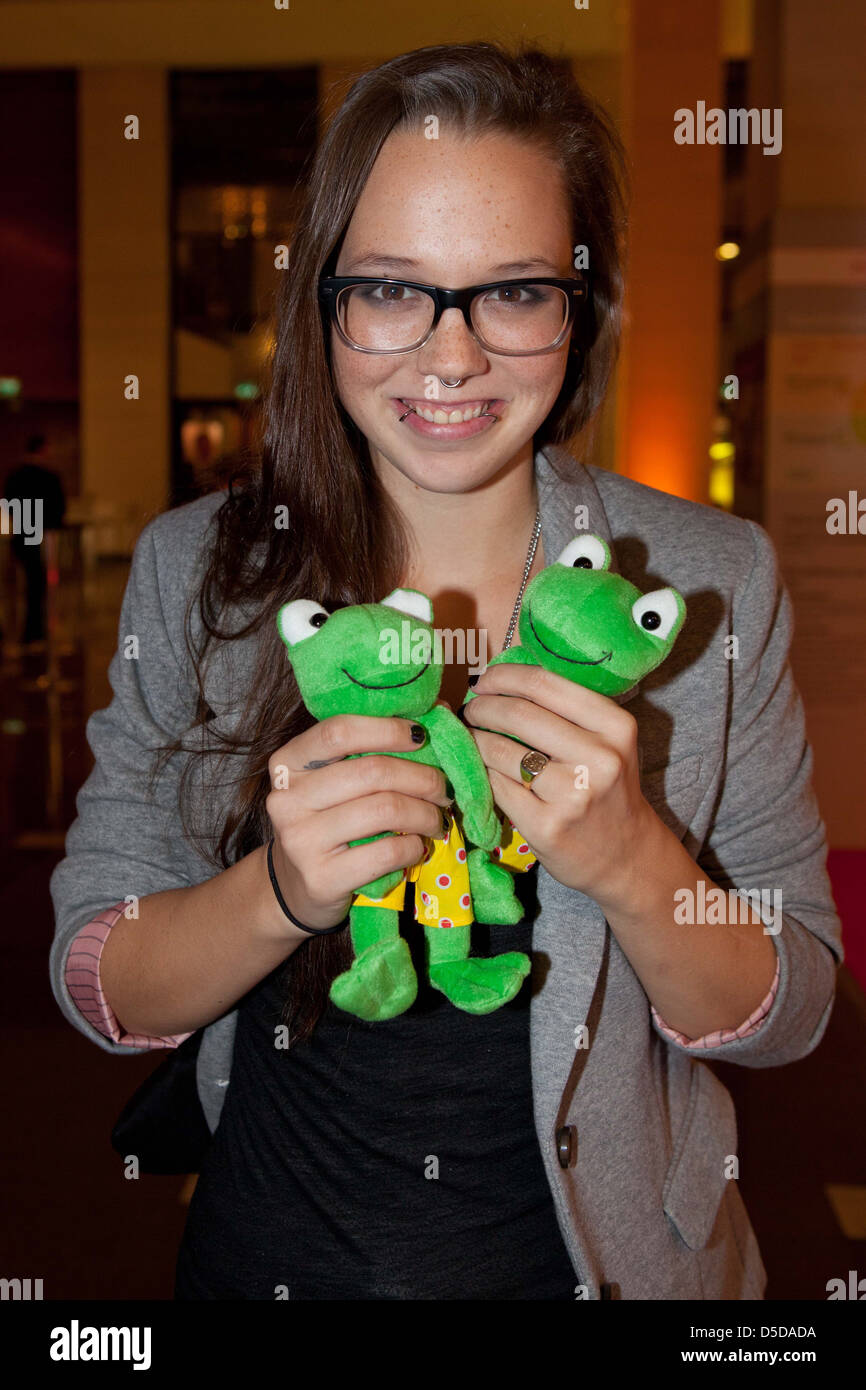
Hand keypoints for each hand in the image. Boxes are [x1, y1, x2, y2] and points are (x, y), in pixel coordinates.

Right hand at [265, 715, 450, 934]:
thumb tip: (437, 712)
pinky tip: (417, 847)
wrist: (296, 888)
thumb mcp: (333, 783)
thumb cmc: (327, 823)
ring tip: (437, 819)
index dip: (387, 729)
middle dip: (422, 778)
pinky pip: (386, 852)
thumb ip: (368, 751)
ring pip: (384, 810)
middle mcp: (287, 799)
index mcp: (287, 763)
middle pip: (371, 772)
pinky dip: (414, 847)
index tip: (421, 736)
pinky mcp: (321, 878)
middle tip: (443, 790)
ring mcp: (300, 840)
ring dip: (425, 813)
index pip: (339, 731)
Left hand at [461, 662, 657, 915]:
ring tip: (473, 737)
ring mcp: (572, 795)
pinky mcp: (546, 826)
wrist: (626, 856)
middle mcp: (599, 758)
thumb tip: (501, 678)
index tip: (485, 681)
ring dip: (476, 739)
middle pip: (518, 714)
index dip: (504, 677)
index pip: (545, 685)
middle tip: (472, 709)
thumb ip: (567, 710)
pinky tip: (483, 769)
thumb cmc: (608, 789)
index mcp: (615, 726)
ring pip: (500, 751)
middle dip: (483, 707)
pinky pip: (497, 786)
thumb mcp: (608, 742)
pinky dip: (483, 773)